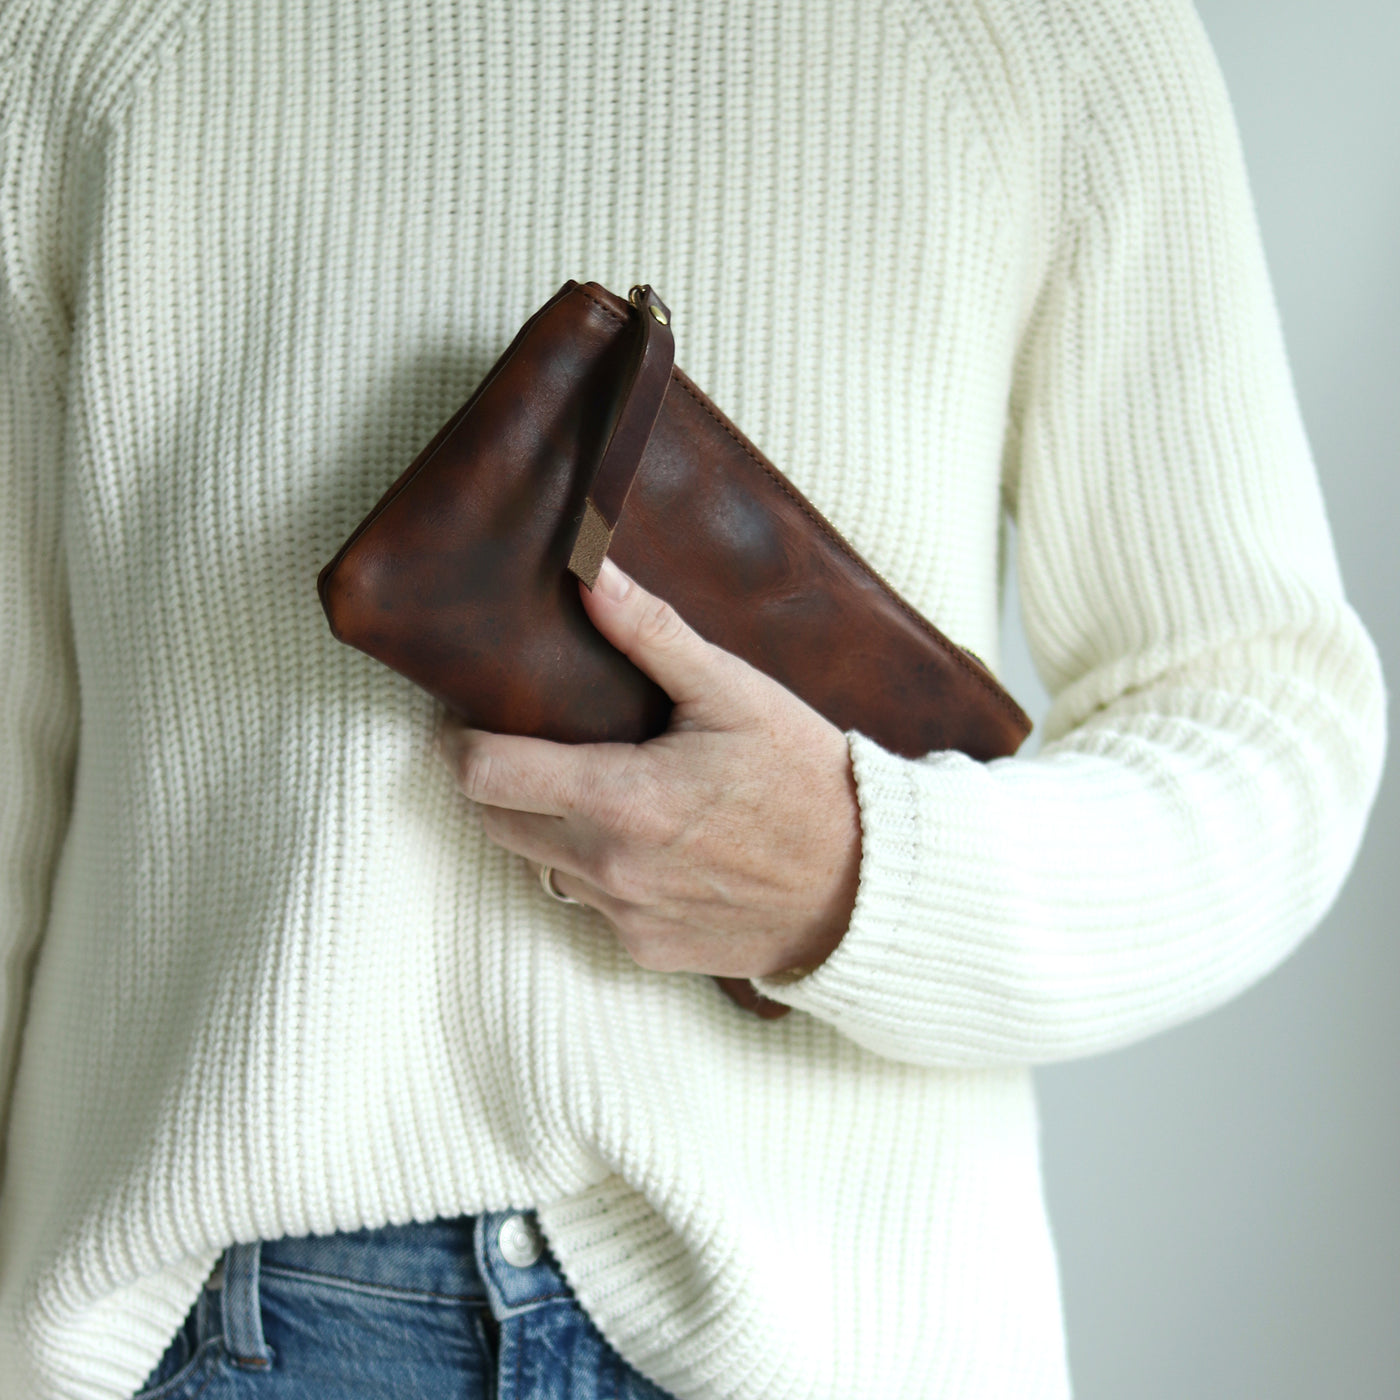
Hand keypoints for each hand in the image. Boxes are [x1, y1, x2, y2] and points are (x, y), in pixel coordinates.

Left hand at [438, 557, 860, 981]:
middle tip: (524, 747)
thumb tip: (588, 571)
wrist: (867, 887)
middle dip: (493, 782)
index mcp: (620, 799)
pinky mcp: (648, 949)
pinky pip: (588, 906)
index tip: (465, 722)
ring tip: (589, 790)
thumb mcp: (734, 693)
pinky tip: (642, 843)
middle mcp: (609, 868)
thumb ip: (651, 634)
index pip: (484, 775)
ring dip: (543, 827)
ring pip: (539, 866)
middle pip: (495, 822)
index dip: (461, 744)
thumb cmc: (805, 781)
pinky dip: (594, 871)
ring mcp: (626, 917)